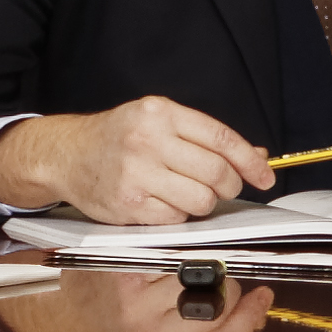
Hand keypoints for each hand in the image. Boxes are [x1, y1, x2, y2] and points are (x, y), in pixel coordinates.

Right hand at [0, 97, 271, 224]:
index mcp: (161, 112)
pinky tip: (163, 203)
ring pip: (201, 200)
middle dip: (228, 186)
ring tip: (186, 194)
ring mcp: (137, 173)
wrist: (67, 154)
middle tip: (222, 188)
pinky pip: (176, 219)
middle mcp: (149, 140)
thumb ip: (205, 137)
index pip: (222, 139)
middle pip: (216, 173)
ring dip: (203, 203)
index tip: (265, 176)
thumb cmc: (116, 138)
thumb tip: (256, 155)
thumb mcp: (158, 122)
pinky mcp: (129, 204)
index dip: (250, 162)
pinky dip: (178, 216)